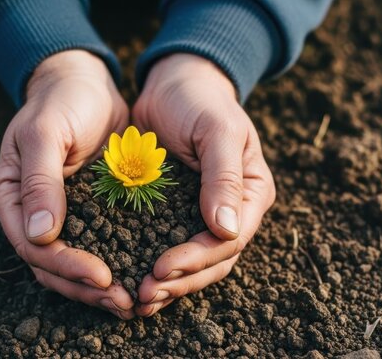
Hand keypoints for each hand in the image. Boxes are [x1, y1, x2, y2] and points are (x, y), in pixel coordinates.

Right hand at [0, 50, 133, 318]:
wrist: (83, 84)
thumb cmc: (60, 101)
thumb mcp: (46, 133)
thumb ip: (40, 182)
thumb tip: (39, 235)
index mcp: (9, 196)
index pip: (32, 246)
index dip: (66, 266)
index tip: (103, 277)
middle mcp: (28, 213)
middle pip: (50, 266)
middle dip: (86, 288)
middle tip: (125, 302)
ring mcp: (57, 216)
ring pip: (72, 266)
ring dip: (100, 288)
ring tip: (135, 302)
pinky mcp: (86, 213)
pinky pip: (98, 247)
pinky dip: (116, 264)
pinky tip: (141, 277)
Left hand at [132, 54, 275, 315]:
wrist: (173, 82)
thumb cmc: (200, 100)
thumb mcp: (217, 131)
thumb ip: (223, 178)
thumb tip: (227, 231)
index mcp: (251, 195)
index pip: (229, 241)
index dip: (196, 260)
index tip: (160, 267)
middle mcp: (231, 212)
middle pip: (212, 262)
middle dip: (179, 281)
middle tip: (144, 294)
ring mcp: (202, 215)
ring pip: (191, 263)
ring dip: (167, 283)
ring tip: (136, 298)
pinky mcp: (173, 213)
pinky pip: (167, 246)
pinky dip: (151, 263)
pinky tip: (130, 277)